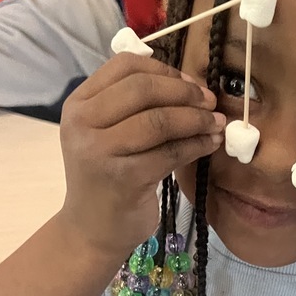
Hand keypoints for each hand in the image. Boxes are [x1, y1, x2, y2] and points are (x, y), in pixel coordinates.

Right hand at [59, 54, 223, 257]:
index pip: (124, 66)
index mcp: (79, 104)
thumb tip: (190, 84)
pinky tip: (211, 144)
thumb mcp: (107, 134)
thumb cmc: (108, 177)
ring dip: (196, 119)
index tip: (191, 83)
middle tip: (210, 101)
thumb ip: (133, 106)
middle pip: (143, 88)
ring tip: (217, 123)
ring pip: (159, 120)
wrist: (92, 230)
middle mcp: (83, 123)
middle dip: (185, 93)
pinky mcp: (124, 178)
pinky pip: (170, 152)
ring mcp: (99, 151)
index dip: (165, 69)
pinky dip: (197, 145)